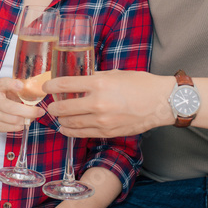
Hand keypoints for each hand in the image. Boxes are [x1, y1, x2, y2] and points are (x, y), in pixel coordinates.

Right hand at [0, 78, 44, 132]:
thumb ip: (18, 87)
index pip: (3, 84)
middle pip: (12, 108)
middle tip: (40, 111)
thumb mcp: (7, 87)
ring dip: (28, 119)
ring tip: (33, 116)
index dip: (12, 85)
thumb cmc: (1, 96)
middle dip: (29, 111)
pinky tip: (25, 120)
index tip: (21, 86)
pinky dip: (23, 125)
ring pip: (15, 120)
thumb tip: (36, 91)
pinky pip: (14, 128)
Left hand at [44, 70, 172, 138]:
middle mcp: (98, 102)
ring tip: (58, 117)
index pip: (65, 85)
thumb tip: (79, 78)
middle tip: (49, 105)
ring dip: (60, 120)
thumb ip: (95, 76)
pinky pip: (82, 133)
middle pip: (64, 107)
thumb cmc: (141, 84)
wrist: (160, 102)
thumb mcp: (115, 73)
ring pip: (71, 123)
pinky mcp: (107, 132)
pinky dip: (71, 131)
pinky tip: (66, 128)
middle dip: (52, 107)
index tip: (46, 87)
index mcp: (99, 83)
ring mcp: (102, 120)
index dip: (51, 86)